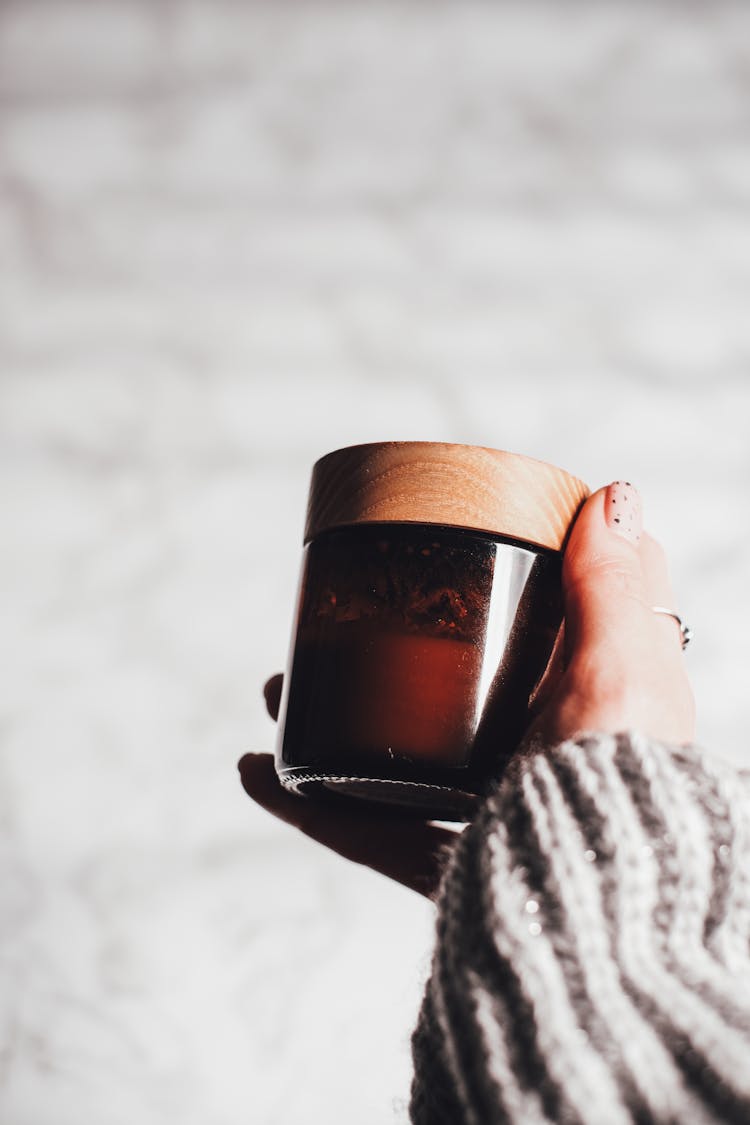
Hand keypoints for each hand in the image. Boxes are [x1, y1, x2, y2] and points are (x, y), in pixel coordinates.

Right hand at [238, 481, 694, 898]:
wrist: (596, 920)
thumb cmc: (621, 792)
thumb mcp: (622, 668)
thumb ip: (614, 585)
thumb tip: (615, 493)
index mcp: (590, 714)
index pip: (534, 646)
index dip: (481, 607)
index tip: (425, 573)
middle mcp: (542, 767)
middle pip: (444, 703)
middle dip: (372, 665)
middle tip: (327, 632)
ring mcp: (492, 822)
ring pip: (397, 765)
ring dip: (327, 731)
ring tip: (274, 694)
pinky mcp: (450, 875)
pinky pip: (370, 834)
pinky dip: (311, 806)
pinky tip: (259, 775)